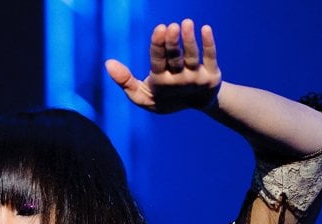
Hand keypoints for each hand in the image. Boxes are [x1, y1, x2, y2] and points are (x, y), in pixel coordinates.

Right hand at [105, 18, 221, 113]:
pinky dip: (209, 44)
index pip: (158, 63)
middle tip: (170, 27)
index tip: (159, 29)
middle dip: (172, 43)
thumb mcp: (142, 96)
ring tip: (187, 23)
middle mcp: (179, 81)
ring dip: (189, 40)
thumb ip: (125, 81)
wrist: (198, 102)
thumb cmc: (164, 96)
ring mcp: (196, 77)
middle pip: (175, 59)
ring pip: (192, 57)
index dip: (158, 47)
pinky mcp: (212, 74)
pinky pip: (211, 57)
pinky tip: (205, 29)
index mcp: (160, 83)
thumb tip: (108, 63)